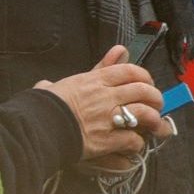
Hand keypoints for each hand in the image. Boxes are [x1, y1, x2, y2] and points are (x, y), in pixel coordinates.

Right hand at [35, 45, 168, 168]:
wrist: (35, 126)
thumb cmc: (48, 104)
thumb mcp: (73, 80)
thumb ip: (100, 66)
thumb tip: (119, 49)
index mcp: (95, 81)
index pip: (130, 71)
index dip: (145, 77)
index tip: (148, 83)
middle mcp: (105, 97)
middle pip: (143, 91)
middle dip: (156, 98)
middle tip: (157, 105)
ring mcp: (107, 118)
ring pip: (145, 114)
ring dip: (154, 121)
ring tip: (156, 126)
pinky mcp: (106, 140)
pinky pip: (132, 140)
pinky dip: (137, 143)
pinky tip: (134, 144)